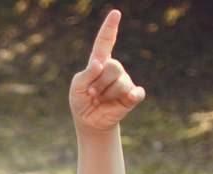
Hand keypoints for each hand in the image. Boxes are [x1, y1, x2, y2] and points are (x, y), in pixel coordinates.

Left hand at [69, 10, 145, 131]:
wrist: (89, 120)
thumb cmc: (82, 100)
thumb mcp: (76, 88)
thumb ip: (85, 75)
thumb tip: (99, 64)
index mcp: (99, 62)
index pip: (105, 42)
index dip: (110, 28)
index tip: (115, 13)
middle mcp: (114, 69)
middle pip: (113, 67)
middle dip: (99, 83)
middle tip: (92, 93)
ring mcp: (124, 81)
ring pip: (120, 83)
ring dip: (105, 95)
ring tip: (99, 100)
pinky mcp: (132, 96)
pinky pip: (137, 93)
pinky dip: (133, 96)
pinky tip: (129, 97)